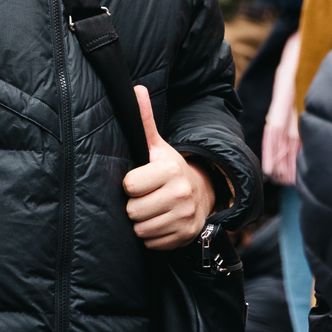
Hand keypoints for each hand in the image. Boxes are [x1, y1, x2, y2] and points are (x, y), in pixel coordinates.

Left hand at [122, 86, 217, 250]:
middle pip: (133, 211)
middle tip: (144, 197)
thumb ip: (144, 120)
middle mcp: (180, 194)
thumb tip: (136, 89)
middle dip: (134, 205)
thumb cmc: (169, 169)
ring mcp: (184, 217)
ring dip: (141, 222)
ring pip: (141, 229)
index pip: (130, 185)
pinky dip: (152, 236)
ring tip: (151, 209)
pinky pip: (152, 243)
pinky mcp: (185, 236)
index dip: (130, 184)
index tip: (139, 180)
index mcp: (169, 170)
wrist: (201, 193)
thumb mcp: (157, 146)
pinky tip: (159, 222)